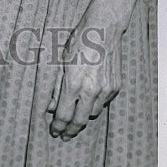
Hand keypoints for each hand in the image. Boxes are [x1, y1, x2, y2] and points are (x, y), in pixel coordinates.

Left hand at [47, 24, 121, 140]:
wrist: (103, 31)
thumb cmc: (77, 42)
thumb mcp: (60, 62)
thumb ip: (56, 88)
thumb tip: (51, 108)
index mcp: (73, 83)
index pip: (64, 115)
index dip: (58, 126)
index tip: (54, 132)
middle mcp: (91, 89)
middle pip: (80, 121)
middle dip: (71, 131)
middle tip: (64, 136)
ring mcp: (106, 89)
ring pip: (93, 114)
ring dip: (83, 117)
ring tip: (74, 117)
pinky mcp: (115, 87)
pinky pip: (103, 103)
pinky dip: (94, 104)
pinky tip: (88, 100)